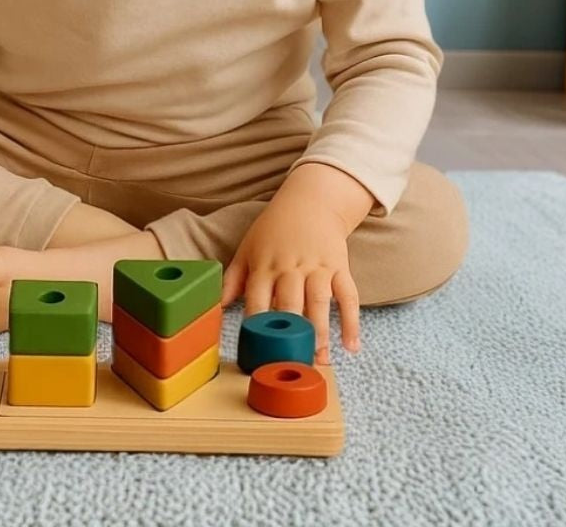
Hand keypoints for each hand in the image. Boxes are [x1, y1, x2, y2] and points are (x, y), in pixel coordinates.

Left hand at [220, 197, 360, 365]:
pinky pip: (348, 295)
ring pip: (318, 300)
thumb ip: (233, 279)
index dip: (256, 323)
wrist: (310, 201)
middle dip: (290, 333)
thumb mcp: (248, 248)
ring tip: (320, 359)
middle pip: (289, 302)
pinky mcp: (338, 267)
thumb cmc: (274, 229)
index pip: (257, 298)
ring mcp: (316, 267)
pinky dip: (351, 320)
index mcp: (264, 265)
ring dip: (320, 330)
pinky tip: (351, 346)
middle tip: (291, 362)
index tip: (255, 349)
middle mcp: (290, 267)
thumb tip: (215, 306)